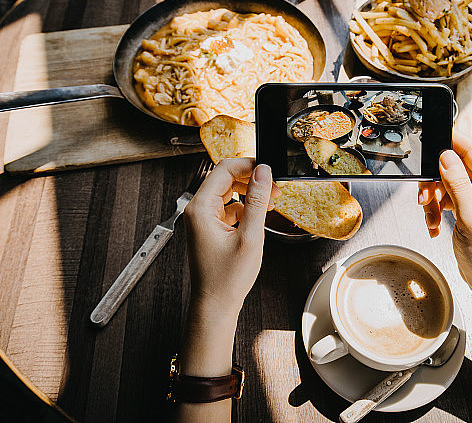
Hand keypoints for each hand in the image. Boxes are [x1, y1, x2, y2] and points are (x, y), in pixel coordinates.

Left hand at [183, 158, 279, 316]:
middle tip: (274, 189)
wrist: (215, 305)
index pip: (224, 169)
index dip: (249, 165)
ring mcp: (202, 219)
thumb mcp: (250, 236)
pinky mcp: (209, 228)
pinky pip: (228, 207)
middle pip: (225, 179)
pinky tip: (257, 219)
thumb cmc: (227, 278)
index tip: (269, 170)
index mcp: (201, 208)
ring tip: (269, 204)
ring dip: (250, 194)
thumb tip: (264, 173)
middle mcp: (197, 210)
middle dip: (251, 180)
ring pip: (228, 193)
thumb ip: (257, 201)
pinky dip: (245, 209)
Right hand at [418, 131, 471, 292]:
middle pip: (454, 165)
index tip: (432, 139)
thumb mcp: (470, 219)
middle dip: (435, 181)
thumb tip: (447, 157)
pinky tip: (434, 223)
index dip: (452, 142)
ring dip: (433, 198)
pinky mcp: (467, 205)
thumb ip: (457, 186)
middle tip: (425, 198)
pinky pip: (445, 195)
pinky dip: (435, 208)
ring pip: (446, 181)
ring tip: (430, 217)